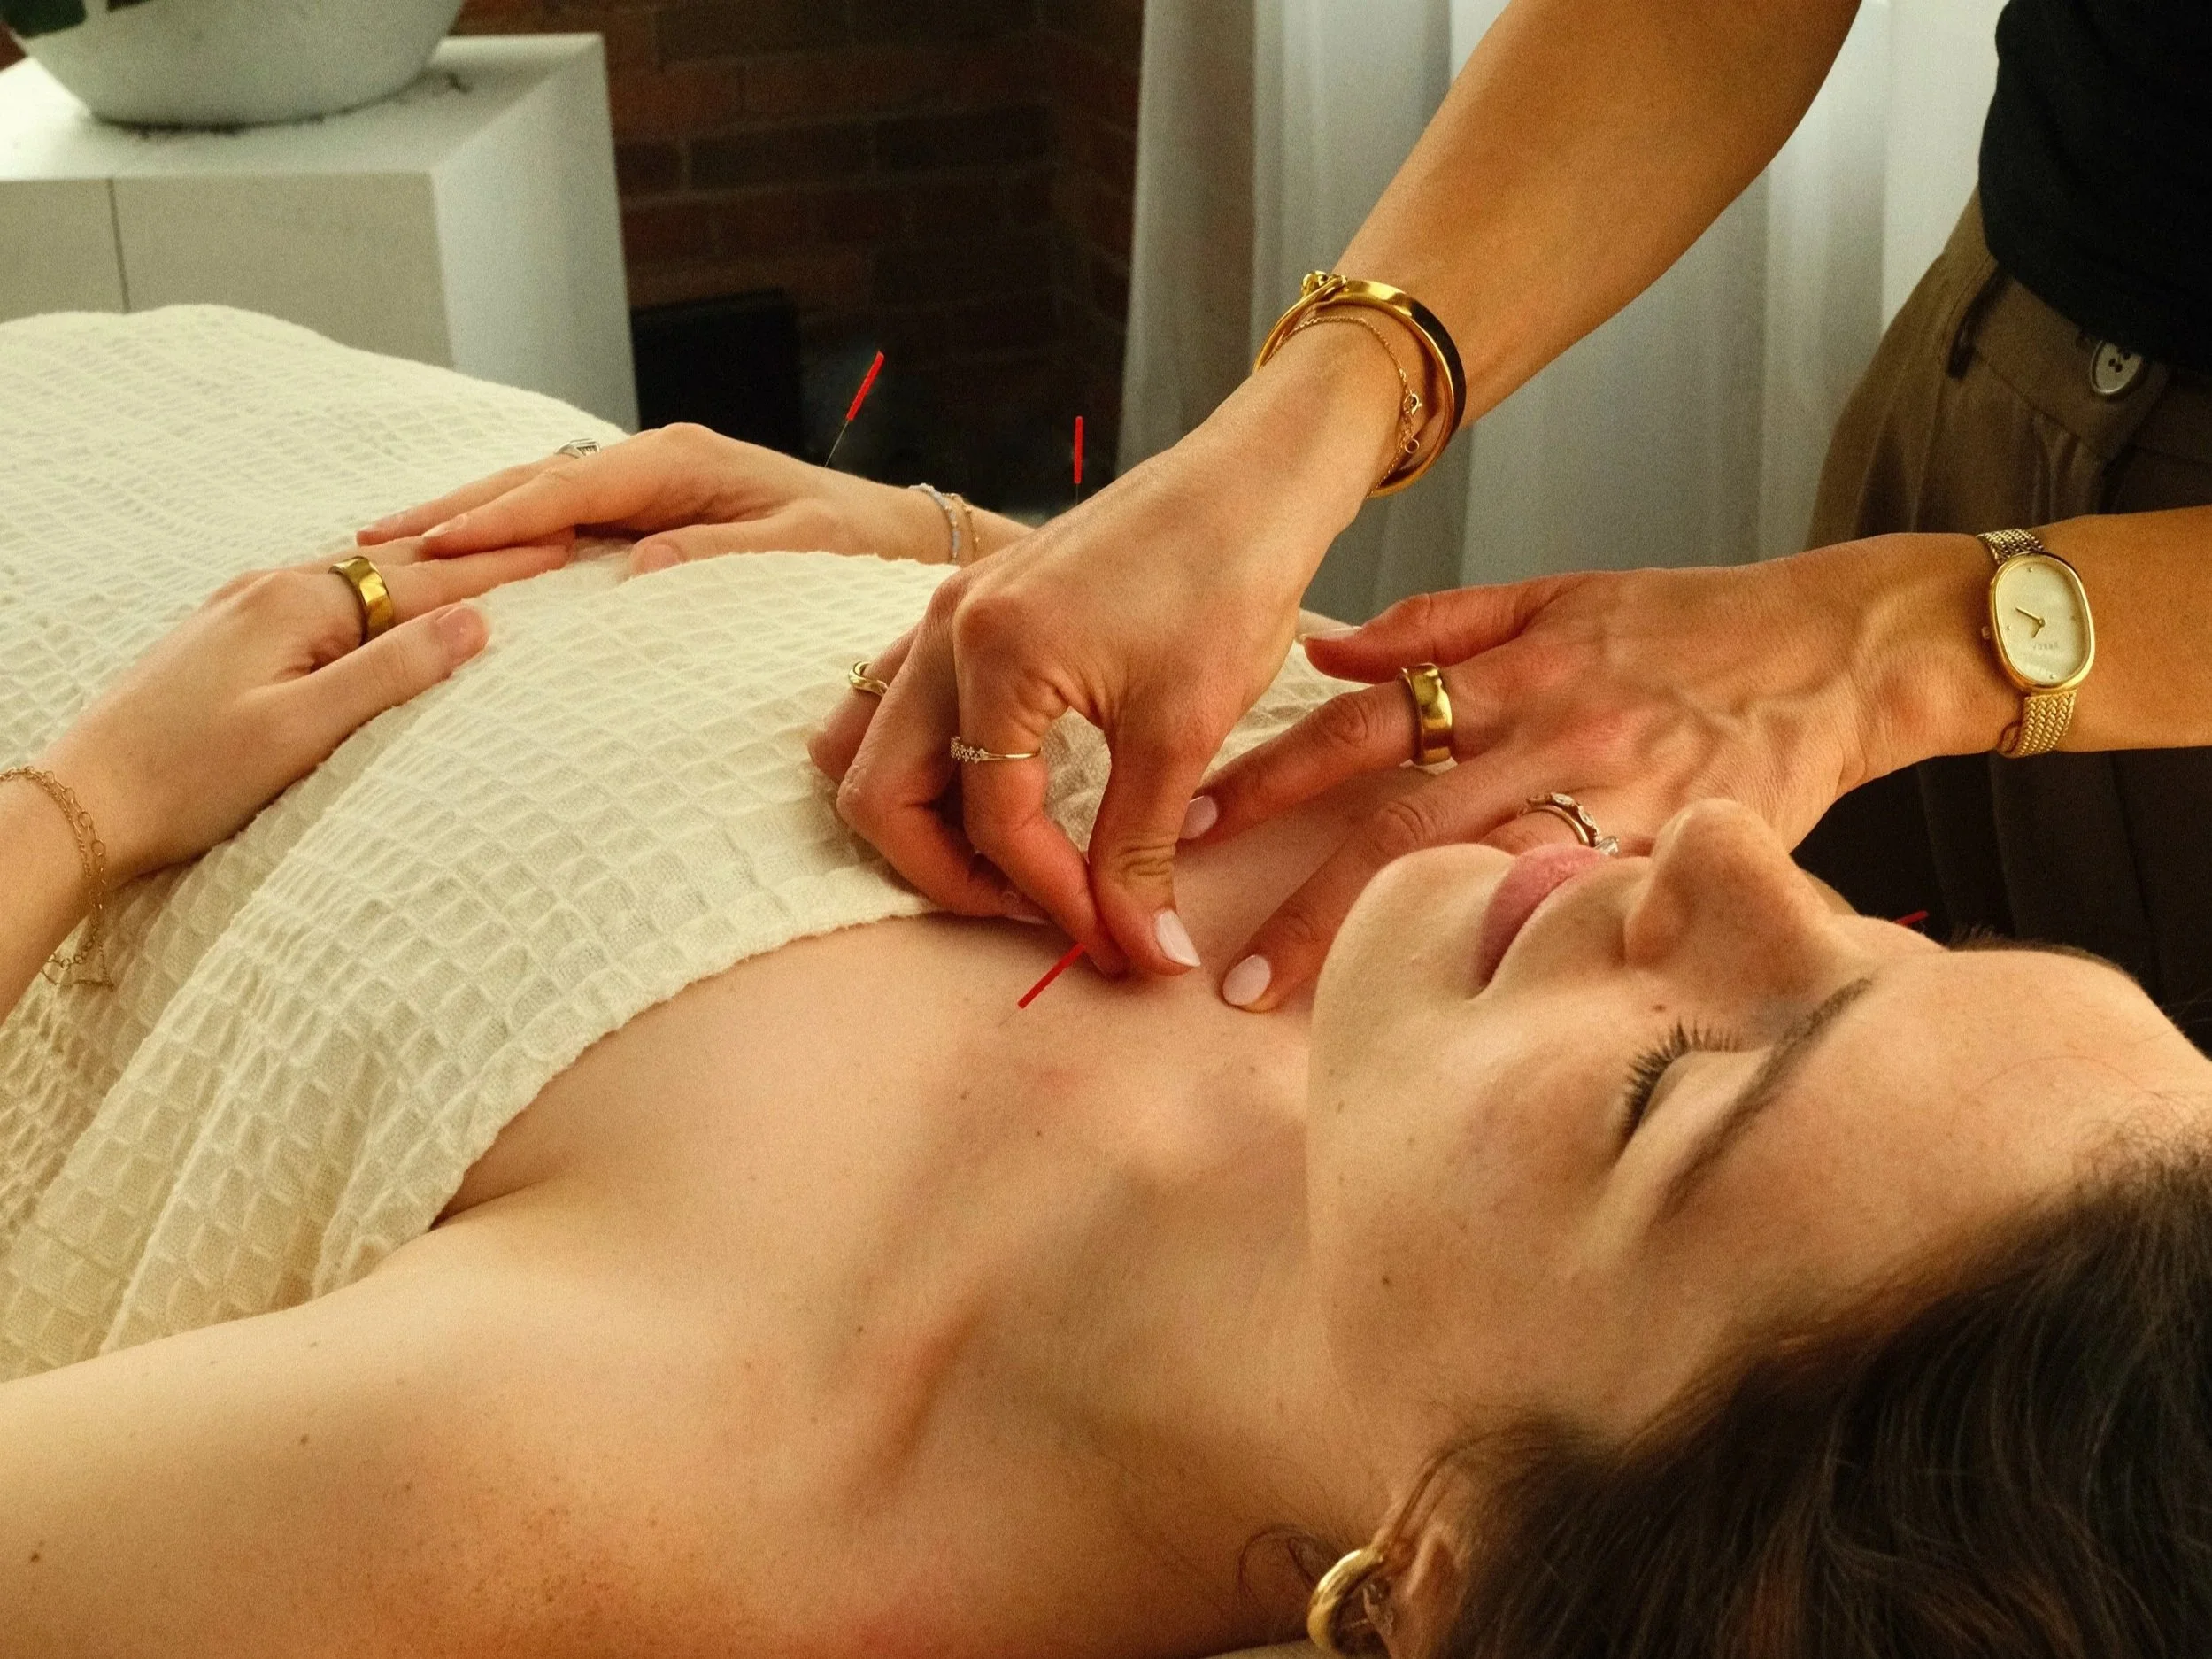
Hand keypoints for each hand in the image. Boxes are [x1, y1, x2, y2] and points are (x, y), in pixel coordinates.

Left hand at [38, 539, 566, 882]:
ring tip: (489, 561)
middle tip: (546, 538)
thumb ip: (392, 672)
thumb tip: (477, 622)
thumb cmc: (188, 777)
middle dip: (475, 556)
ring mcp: (245, 609)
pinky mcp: (229, 638)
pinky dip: (381, 596)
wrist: (83, 801)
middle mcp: (272, 588)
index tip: (564, 548)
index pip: (429, 580)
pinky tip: (392, 600)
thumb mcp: (303, 730)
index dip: (502, 568)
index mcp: (299, 603)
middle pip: (398, 566)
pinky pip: (328, 600)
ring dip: (430, 572)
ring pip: (362, 580)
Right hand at [356, 424, 1008, 571]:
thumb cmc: (857, 544)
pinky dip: (505, 533)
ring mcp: (649, 485)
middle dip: (449, 511)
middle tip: (366, 543)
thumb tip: (636, 565)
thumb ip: (725, 554)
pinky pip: (560, 520)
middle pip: (530, 482)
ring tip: (387, 547)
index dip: (495, 520)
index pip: (565, 490)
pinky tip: (461, 558)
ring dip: (464, 520)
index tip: (429, 548)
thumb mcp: (802, 548)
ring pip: (535, 497)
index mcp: (681, 462)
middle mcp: (656, 464)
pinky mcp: (651, 511)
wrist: (902, 537)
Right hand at [809, 324, 1406, 973]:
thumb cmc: (1230, 580)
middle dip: (949, 875)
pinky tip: (1007, 793)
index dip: (1050, 897)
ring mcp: (947, 611)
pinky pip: (900, 702)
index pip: (990, 820)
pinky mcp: (969, 607)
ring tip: (1012, 861)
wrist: (1253, 477)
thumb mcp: (1186, 730)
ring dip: (922, 820)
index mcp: (995, 653)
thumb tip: (1144, 955)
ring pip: (868, 746)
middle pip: (878, 795)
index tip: (1114, 938)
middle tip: (1039, 912)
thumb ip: (1142, 849)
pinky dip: (930, 763)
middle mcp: (947, 628)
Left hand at [1188, 534, 1999, 1008]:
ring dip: (1391, 950)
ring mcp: (1618, 805)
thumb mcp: (1562, 592)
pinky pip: (1585, 919)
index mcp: (1514, 669)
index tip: (1195, 830)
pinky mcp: (1676, 857)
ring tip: (1313, 1013)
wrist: (1841, 651)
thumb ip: (1441, 622)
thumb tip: (1329, 649)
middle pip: (1404, 826)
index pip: (1362, 723)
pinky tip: (1462, 1026)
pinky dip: (1518, 963)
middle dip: (1308, 903)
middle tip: (1230, 974)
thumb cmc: (1691, 624)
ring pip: (1481, 885)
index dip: (1272, 776)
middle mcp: (1554, 737)